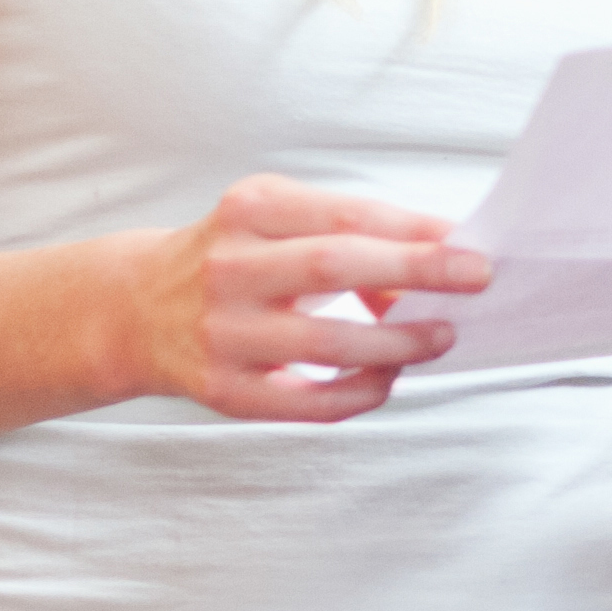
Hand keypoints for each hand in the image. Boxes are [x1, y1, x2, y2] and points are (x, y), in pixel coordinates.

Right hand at [137, 174, 493, 425]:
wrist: (135, 308)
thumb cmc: (233, 258)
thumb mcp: (276, 221)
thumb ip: (347, 233)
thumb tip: (435, 261)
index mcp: (249, 209)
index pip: (343, 215)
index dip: (412, 230)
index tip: (469, 242)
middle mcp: (229, 267)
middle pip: (335, 266)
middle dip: (416, 272)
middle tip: (476, 279)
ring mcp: (223, 331)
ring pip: (326, 342)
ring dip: (397, 343)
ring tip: (440, 336)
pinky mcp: (224, 389)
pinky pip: (307, 401)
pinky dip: (360, 394)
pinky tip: (388, 379)